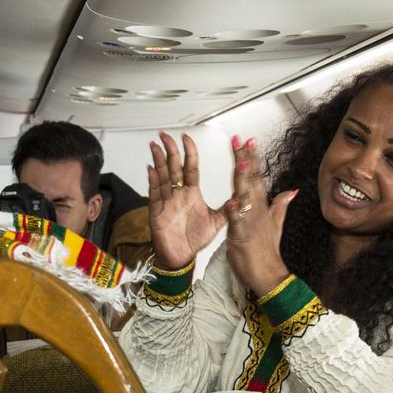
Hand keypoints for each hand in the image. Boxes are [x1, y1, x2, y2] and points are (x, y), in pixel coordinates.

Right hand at [147, 132, 224, 269]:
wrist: (181, 257)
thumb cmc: (194, 239)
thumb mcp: (216, 222)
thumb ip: (228, 209)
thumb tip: (241, 198)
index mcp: (191, 194)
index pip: (190, 168)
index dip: (189, 152)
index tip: (187, 138)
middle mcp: (178, 195)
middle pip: (173, 167)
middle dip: (170, 150)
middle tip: (166, 135)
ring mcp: (166, 202)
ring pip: (162, 177)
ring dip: (158, 161)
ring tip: (156, 147)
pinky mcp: (157, 213)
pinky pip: (155, 194)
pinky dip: (153, 181)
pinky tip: (151, 169)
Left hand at [221, 137, 297, 296]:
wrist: (270, 276)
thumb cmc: (267, 253)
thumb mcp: (275, 225)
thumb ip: (281, 206)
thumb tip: (290, 191)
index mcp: (261, 207)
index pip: (255, 177)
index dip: (250, 158)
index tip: (246, 141)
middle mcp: (257, 211)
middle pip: (250, 180)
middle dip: (245, 159)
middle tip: (239, 140)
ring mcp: (251, 222)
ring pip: (246, 196)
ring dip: (242, 179)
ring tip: (239, 161)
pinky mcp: (243, 237)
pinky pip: (238, 222)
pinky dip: (235, 212)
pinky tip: (231, 201)